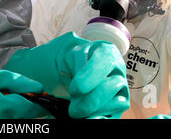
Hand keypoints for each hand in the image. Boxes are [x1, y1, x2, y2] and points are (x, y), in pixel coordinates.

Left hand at [5, 32, 129, 118]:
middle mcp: (113, 69)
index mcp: (102, 51)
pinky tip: (88, 120)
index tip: (75, 89)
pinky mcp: (115, 105)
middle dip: (91, 99)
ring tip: (77, 116)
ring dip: (96, 110)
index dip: (91, 75)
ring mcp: (117, 88)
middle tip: (73, 110)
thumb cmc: (57, 63)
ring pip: (116, 101)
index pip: (104, 59)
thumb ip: (56, 62)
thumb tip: (54, 85)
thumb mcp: (55, 56)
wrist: (56, 74)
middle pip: (112, 84)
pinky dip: (101, 118)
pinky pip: (114, 114)